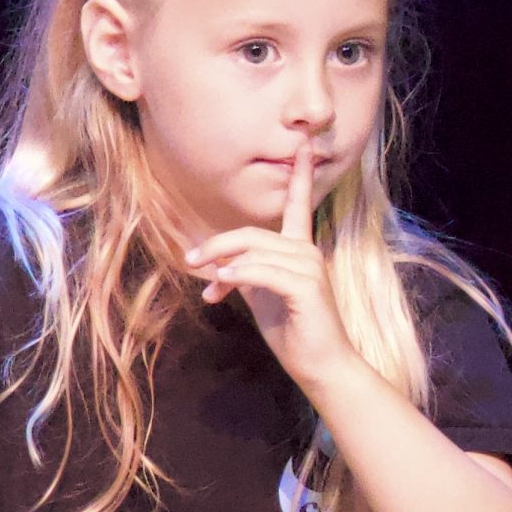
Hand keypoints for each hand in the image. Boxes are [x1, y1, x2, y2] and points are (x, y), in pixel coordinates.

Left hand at [184, 143, 355, 390]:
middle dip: (216, 246)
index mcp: (300, 249)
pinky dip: (239, 275)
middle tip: (191, 262)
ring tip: (211, 290)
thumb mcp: (263, 297)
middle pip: (252, 233)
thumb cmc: (294, 331)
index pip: (299, 205)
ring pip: (254, 251)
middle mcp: (307, 252)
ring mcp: (309, 267)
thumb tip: (215, 266)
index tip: (304, 146)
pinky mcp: (306, 286)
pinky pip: (262, 271)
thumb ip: (244, 274)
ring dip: (223, 268)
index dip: (301, 175)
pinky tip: (223, 283)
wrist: (320, 366)